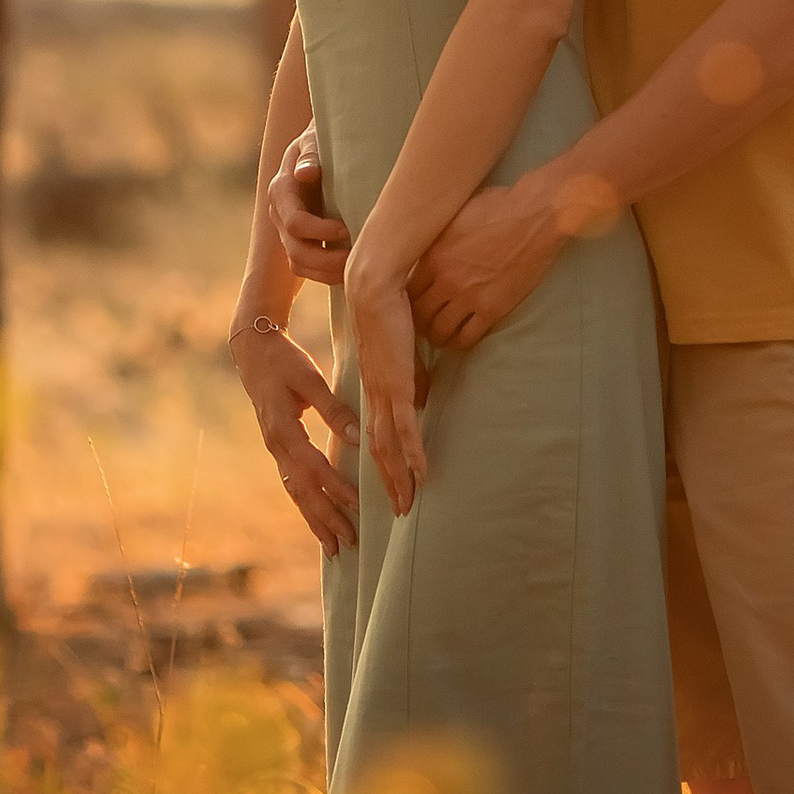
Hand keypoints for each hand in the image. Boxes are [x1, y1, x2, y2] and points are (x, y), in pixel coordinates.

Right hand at [228, 318, 358, 556]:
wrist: (253, 352)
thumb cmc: (284, 361)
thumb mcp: (310, 379)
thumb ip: (333, 408)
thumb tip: (357, 436)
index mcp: (284, 430)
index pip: (313, 468)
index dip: (336, 488)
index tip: (358, 505)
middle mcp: (276, 447)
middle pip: (302, 492)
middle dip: (325, 519)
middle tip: (348, 543)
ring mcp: (275, 450)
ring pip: (295, 493)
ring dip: (315, 521)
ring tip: (334, 547)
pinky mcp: (278, 448)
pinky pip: (292, 484)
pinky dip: (306, 506)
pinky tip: (318, 520)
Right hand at [272, 125, 351, 287]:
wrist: (320, 147)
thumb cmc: (322, 140)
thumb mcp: (315, 139)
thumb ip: (310, 154)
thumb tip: (306, 173)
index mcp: (281, 190)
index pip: (295, 222)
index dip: (321, 231)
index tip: (347, 229)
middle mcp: (279, 213)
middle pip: (296, 251)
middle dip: (326, 260)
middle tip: (355, 258)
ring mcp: (286, 230)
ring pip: (299, 264)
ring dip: (326, 272)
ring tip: (354, 269)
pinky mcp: (299, 240)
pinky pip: (306, 267)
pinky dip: (325, 274)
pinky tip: (348, 270)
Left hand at [344, 264, 427, 518]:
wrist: (372, 284)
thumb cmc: (389, 306)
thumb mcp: (401, 348)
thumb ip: (410, 374)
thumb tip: (421, 397)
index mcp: (374, 386)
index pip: (377, 433)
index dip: (383, 461)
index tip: (390, 484)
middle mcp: (375, 395)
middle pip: (379, 449)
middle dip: (390, 482)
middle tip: (400, 509)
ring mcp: (385, 392)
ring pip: (389, 446)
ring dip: (398, 477)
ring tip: (407, 503)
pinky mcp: (397, 384)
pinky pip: (405, 427)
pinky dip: (412, 453)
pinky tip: (421, 473)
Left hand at [407, 173, 578, 349]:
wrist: (536, 215)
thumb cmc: (498, 206)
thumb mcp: (456, 216)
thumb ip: (438, 239)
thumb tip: (425, 251)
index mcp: (433, 255)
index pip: (406, 290)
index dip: (406, 301)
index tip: (411, 304)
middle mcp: (445, 280)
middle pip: (418, 315)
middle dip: (418, 323)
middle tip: (423, 325)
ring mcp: (468, 297)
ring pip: (440, 331)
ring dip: (438, 337)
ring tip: (441, 336)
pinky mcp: (492, 309)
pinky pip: (468, 337)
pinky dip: (461, 342)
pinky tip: (462, 338)